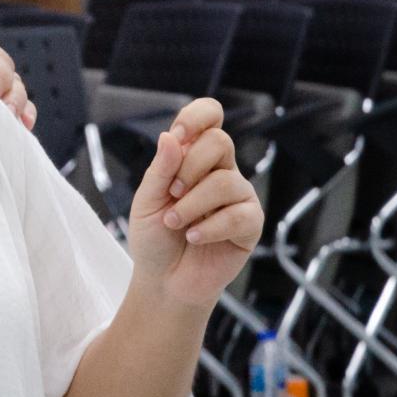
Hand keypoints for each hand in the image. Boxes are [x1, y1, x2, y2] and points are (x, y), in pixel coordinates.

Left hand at [125, 99, 261, 309]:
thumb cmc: (155, 237)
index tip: (178, 135)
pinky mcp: (250, 224)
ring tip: (175, 223)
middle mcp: (220, 170)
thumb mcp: (146, 201)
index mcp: (194, 156)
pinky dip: (209, 226)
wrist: (164, 280)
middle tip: (171, 194)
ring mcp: (238, 196)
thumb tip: (171, 137)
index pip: (210, 116)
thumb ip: (160, 169)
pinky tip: (194, 236)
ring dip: (193, 204)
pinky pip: (238, 215)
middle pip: (220, 141)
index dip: (198, 116)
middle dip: (189, 167)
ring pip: (227, 180)